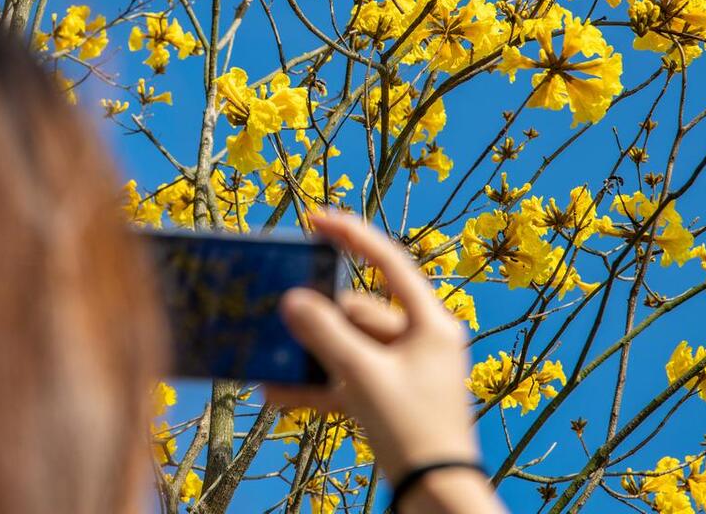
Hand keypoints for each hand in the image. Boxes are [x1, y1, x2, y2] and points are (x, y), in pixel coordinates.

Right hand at [267, 210, 491, 501]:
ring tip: (270, 371)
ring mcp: (402, 370)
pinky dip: (316, 387)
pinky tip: (278, 397)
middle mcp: (419, 340)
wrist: (435, 498)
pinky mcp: (387, 398)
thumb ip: (325, 333)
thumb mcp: (363, 376)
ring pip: (345, 349)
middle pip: (356, 313)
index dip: (352, 236)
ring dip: (309, 359)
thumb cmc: (413, 430)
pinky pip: (345, 380)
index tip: (315, 219)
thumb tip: (292, 300)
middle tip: (278, 322)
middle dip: (316, 323)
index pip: (389, 262)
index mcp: (430, 323)